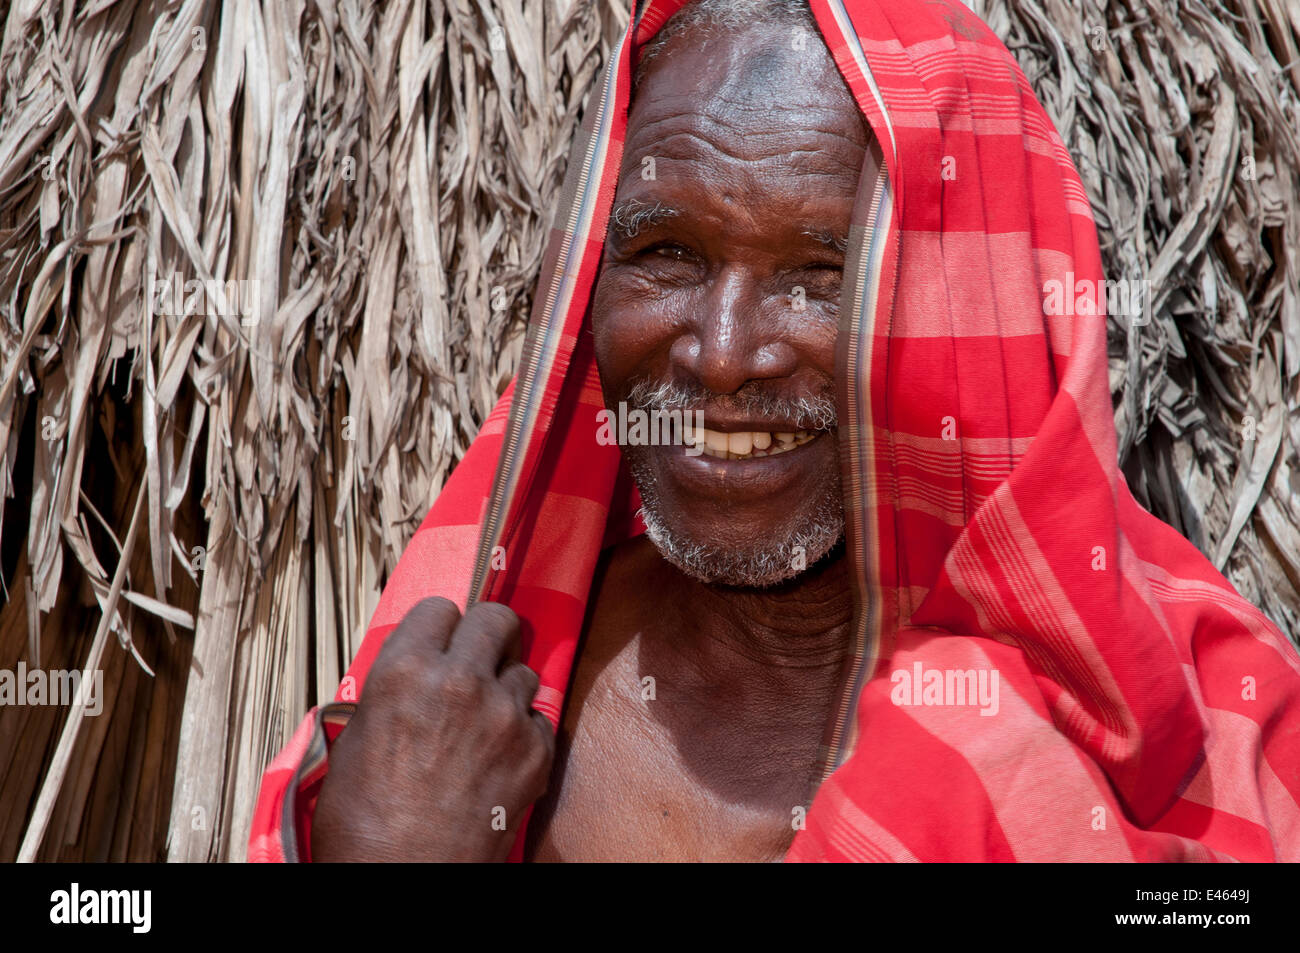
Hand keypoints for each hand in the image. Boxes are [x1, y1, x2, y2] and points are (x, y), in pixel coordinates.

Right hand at [310, 597, 554, 861]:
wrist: (405, 878)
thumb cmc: (365, 825)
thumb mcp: (353, 742)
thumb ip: (390, 695)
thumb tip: (410, 677)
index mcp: (405, 672)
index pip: (439, 608)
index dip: (440, 627)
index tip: (440, 641)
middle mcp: (461, 682)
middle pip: (496, 619)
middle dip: (488, 634)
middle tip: (480, 655)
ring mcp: (505, 715)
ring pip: (523, 670)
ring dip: (506, 688)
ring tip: (484, 719)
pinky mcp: (535, 751)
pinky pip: (539, 718)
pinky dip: (524, 732)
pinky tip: (499, 755)